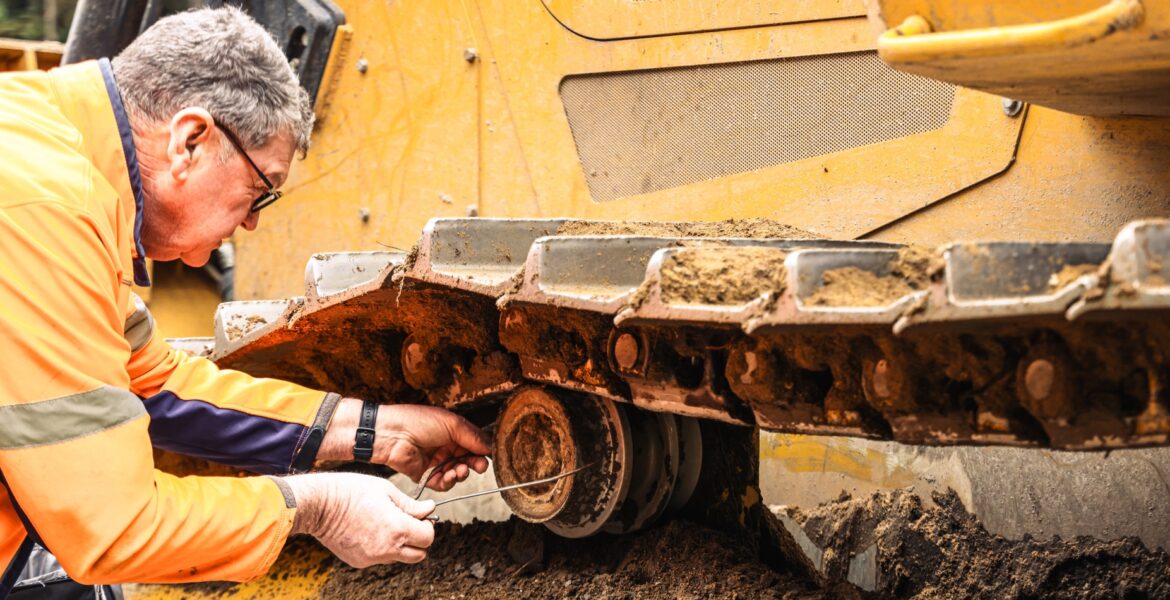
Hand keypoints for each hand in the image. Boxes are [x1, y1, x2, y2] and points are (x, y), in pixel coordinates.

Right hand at [285, 472, 434, 567]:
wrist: (319, 505)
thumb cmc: (351, 491)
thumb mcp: (386, 490)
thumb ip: (411, 504)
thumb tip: (429, 509)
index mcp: (397, 529)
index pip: (428, 538)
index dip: (427, 526)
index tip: (420, 517)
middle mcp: (386, 549)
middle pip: (418, 555)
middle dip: (418, 540)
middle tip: (409, 523)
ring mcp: (372, 558)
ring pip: (399, 557)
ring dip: (400, 545)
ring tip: (385, 524)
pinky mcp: (359, 562)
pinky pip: (379, 558)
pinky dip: (381, 548)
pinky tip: (369, 530)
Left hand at [320, 399, 490, 490]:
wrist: (391, 434)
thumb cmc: (418, 422)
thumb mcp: (452, 424)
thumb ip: (473, 437)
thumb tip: (490, 447)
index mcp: (452, 431)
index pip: (474, 443)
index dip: (482, 451)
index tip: (488, 456)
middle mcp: (445, 446)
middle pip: (468, 459)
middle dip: (475, 464)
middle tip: (478, 467)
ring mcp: (436, 461)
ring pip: (457, 473)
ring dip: (462, 473)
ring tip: (460, 470)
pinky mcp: (425, 475)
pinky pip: (442, 483)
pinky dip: (448, 481)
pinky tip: (449, 475)